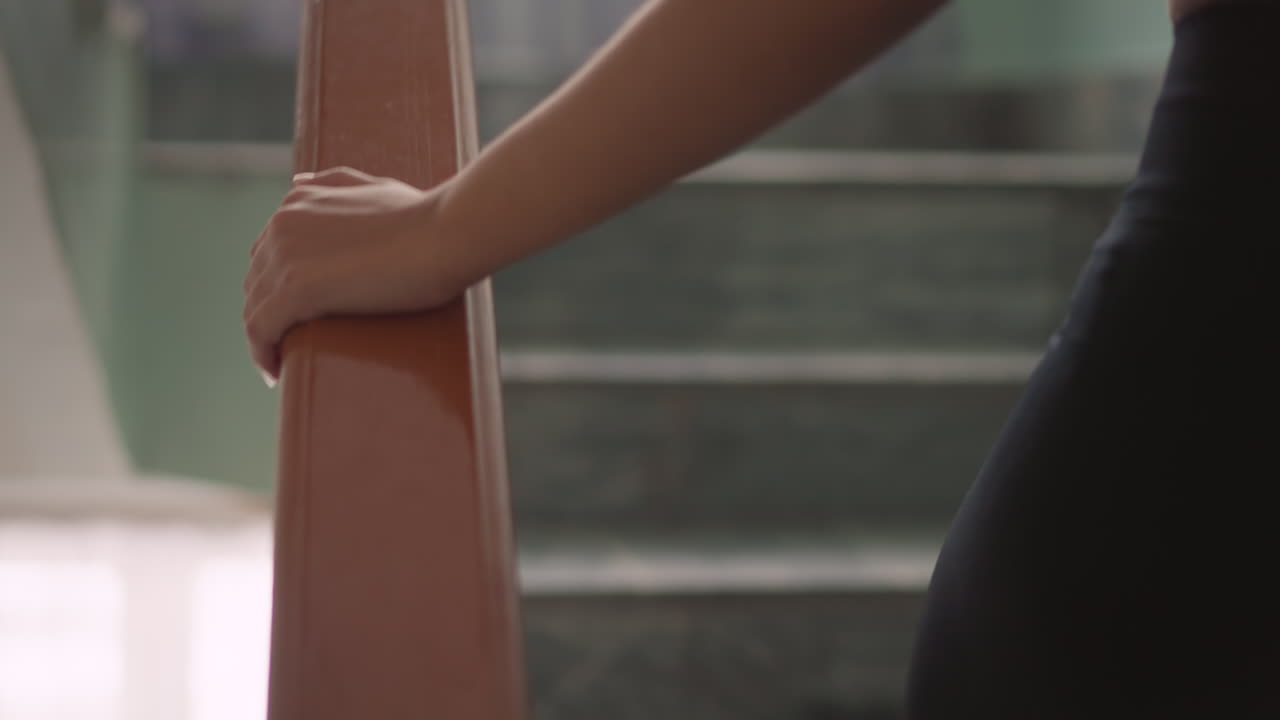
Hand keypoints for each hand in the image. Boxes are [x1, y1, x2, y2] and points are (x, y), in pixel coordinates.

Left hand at [243, 166, 460, 383]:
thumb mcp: (373, 187)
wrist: (445, 235)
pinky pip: (260, 329)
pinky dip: (261, 353)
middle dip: (269, 313)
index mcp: (296, 202)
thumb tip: (297, 183)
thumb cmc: (422, 216)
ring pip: (255, 307)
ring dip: (263, 338)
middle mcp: (281, 225)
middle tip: (288, 344)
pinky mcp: (297, 289)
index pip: (267, 253)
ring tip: (281, 363)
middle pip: (256, 281)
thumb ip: (333, 183)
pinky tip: (275, 373)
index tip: (294, 314)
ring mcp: (286, 256)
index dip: (275, 286)